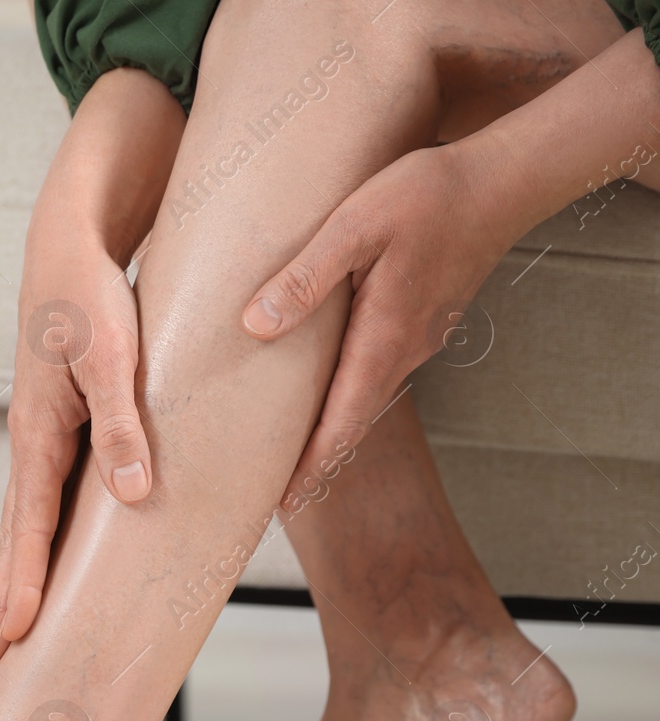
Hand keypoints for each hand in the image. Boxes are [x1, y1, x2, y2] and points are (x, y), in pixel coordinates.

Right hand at [0, 237, 149, 664]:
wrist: (67, 246)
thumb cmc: (89, 294)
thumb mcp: (113, 356)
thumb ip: (122, 426)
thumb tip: (133, 496)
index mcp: (38, 432)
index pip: (30, 525)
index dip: (24, 581)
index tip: (17, 631)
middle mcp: (31, 441)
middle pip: (14, 534)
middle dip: (5, 595)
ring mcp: (40, 435)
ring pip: (23, 519)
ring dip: (16, 571)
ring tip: (10, 620)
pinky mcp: (57, 424)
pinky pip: (43, 496)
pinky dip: (34, 536)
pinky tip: (44, 554)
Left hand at [241, 142, 517, 488]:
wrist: (503, 180)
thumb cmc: (427, 196)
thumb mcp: (355, 227)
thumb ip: (305, 277)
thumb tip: (256, 326)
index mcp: (385, 338)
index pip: (343, 421)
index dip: (312, 465)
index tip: (285, 502)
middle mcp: (405, 350)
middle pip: (353, 422)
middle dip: (316, 460)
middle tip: (277, 496)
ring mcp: (418, 338)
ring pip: (366, 397)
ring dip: (332, 428)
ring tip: (291, 450)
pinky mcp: (421, 320)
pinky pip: (378, 371)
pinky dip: (348, 395)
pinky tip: (324, 390)